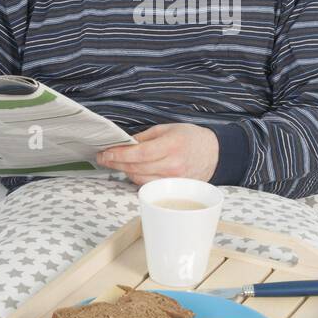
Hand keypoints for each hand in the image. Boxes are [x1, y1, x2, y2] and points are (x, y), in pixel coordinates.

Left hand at [95, 123, 218, 185]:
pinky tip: (131, 169)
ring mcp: (173, 180)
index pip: (139, 154)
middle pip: (135, 168)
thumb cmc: (190, 138)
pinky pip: (148, 185)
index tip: (105, 153)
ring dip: (124, 171)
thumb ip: (144, 137)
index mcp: (171, 145)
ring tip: (115, 162)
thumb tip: (124, 144)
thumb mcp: (167, 129)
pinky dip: (137, 177)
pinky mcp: (173, 188)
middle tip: (103, 157)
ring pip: (139, 179)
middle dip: (115, 163)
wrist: (214, 153)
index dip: (119, 155)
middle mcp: (172, 165)